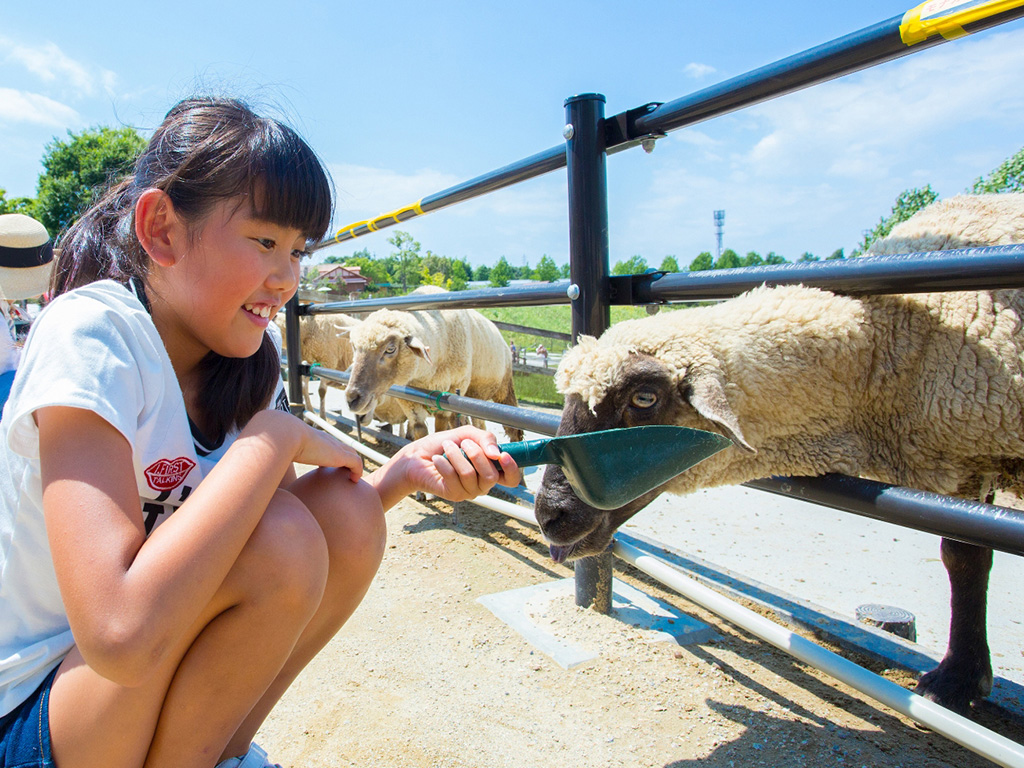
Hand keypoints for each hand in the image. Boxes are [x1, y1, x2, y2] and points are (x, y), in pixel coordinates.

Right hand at [244, 410, 363, 480]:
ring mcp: (332, 446)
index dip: (326, 452)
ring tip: (353, 477)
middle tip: (346, 470)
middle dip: (345, 456)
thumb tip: (251, 472)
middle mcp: (322, 440)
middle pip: (340, 446)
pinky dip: (357, 470)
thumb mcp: (267, 452)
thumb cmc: (271, 444)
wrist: (280, 434)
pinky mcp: (339, 455)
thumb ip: (264, 461)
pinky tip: (354, 481)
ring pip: (350, 453)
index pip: (322, 443)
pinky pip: (355, 462)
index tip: (325, 463)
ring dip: (353, 464)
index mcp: (308, 439)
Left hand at [397, 425, 520, 501]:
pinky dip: (444, 464)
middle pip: (491, 476)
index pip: (511, 478)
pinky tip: (437, 459)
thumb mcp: (467, 434)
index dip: (512, 469)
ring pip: (470, 475)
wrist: (416, 456)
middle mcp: (482, 484)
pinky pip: (454, 479)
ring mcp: (469, 492)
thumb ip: (486, 438)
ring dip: (457, 456)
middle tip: (463, 443)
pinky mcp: (453, 494)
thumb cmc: (443, 445)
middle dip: (476, 454)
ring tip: (447, 447)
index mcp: (490, 470)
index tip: (502, 455)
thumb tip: (497, 455)